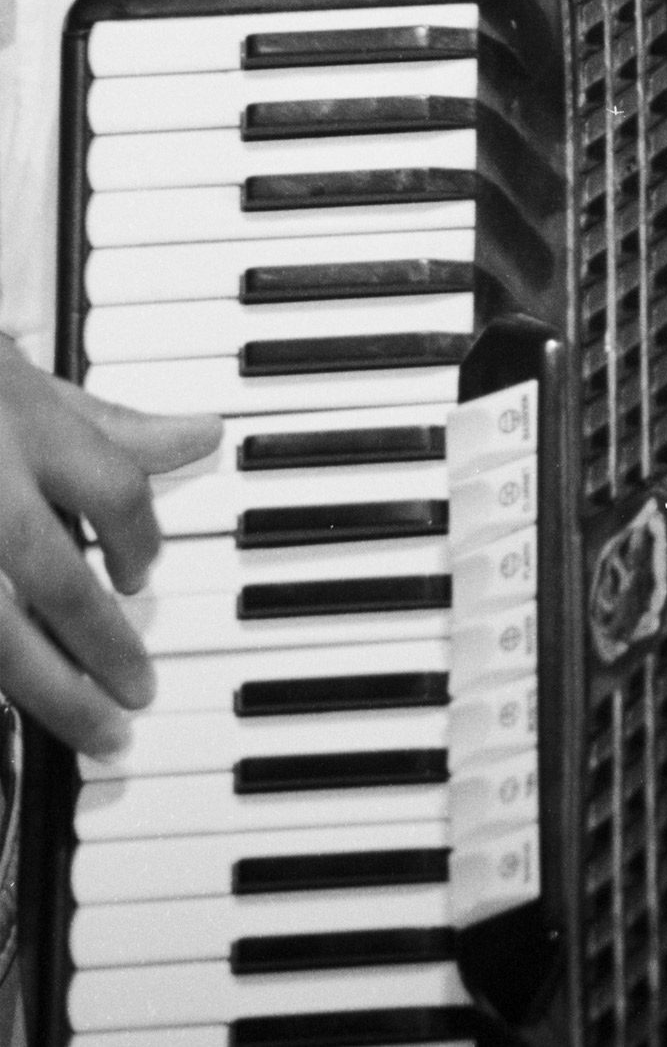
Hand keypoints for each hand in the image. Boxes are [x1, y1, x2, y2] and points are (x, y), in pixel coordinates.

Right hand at [0, 335, 220, 756]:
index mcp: (25, 427)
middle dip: (106, 647)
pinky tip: (14, 701)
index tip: (141, 576)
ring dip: (51, 691)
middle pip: (57, 583)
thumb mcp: (24, 380)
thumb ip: (112, 424)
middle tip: (140, 692)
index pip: (116, 491)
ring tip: (96, 728)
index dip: (140, 542)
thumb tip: (204, 436)